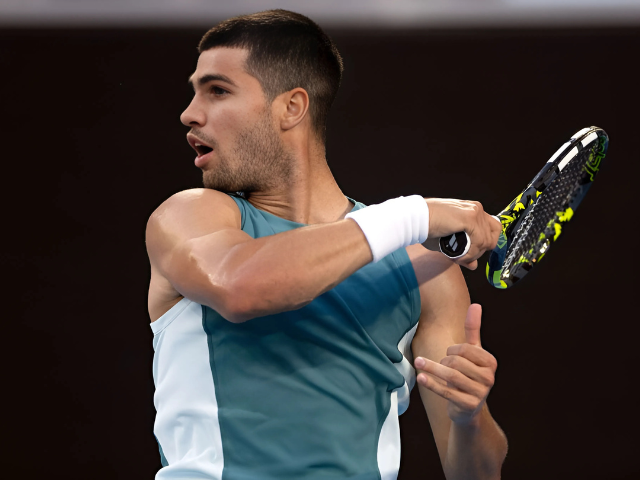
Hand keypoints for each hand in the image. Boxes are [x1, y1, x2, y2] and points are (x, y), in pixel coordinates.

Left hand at [414, 304, 496, 425]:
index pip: (465, 349)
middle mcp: (489, 378)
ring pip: (450, 376)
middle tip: (441, 366)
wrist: (468, 408)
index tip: (449, 354)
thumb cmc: (469, 375)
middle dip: (443, 361)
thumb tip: (476, 305)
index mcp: (491, 362)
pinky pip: (446, 392)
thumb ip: (473, 329)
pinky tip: (421, 377)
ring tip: (420, 364)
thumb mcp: (472, 352)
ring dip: (432, 368)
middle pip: (456, 362)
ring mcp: (480, 393)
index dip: (453, 350)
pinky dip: (432, 383)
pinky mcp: (468, 405)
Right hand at [423, 198, 500, 269]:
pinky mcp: (470, 217)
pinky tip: (458, 255)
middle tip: (463, 257)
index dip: (484, 244)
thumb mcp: (449, 242)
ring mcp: (475, 212)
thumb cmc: (426, 227)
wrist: (416, 218)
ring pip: (487, 241)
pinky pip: (479, 242)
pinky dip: (470, 253)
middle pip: (493, 236)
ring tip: (457, 256)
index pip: (492, 229)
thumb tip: (474, 265)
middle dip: (480, 251)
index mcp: (472, 210)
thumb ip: (465, 252)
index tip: (471, 254)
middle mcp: (476, 208)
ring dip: (473, 254)